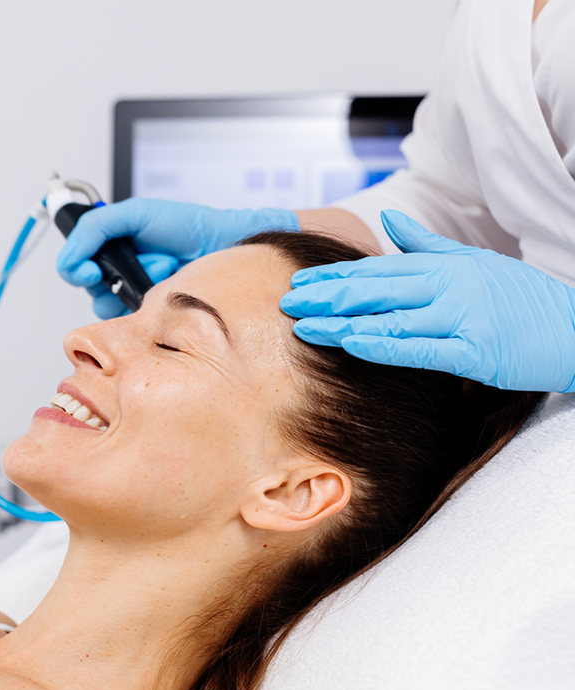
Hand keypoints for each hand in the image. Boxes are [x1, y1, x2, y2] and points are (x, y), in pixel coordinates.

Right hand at [57, 198, 298, 318]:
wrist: (221, 244)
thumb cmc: (185, 226)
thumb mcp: (134, 215)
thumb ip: (94, 228)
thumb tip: (69, 257)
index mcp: (111, 245)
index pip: (75, 264)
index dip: (77, 269)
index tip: (92, 270)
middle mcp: (120, 269)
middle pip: (91, 289)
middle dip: (114, 277)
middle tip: (135, 267)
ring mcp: (136, 292)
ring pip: (112, 307)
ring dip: (135, 287)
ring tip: (163, 267)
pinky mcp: (153, 311)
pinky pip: (134, 319)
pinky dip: (149, 302)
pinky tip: (167, 283)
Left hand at [280, 210, 574, 392]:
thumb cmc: (519, 298)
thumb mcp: (471, 261)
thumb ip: (425, 245)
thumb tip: (389, 223)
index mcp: (442, 265)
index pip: (375, 270)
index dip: (333, 277)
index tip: (298, 282)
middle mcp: (447, 285)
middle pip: (374, 290)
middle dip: (326, 296)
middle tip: (286, 301)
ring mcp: (460, 316)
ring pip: (390, 317)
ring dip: (343, 322)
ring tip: (304, 326)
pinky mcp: (474, 350)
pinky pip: (420, 348)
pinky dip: (383, 344)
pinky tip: (352, 343)